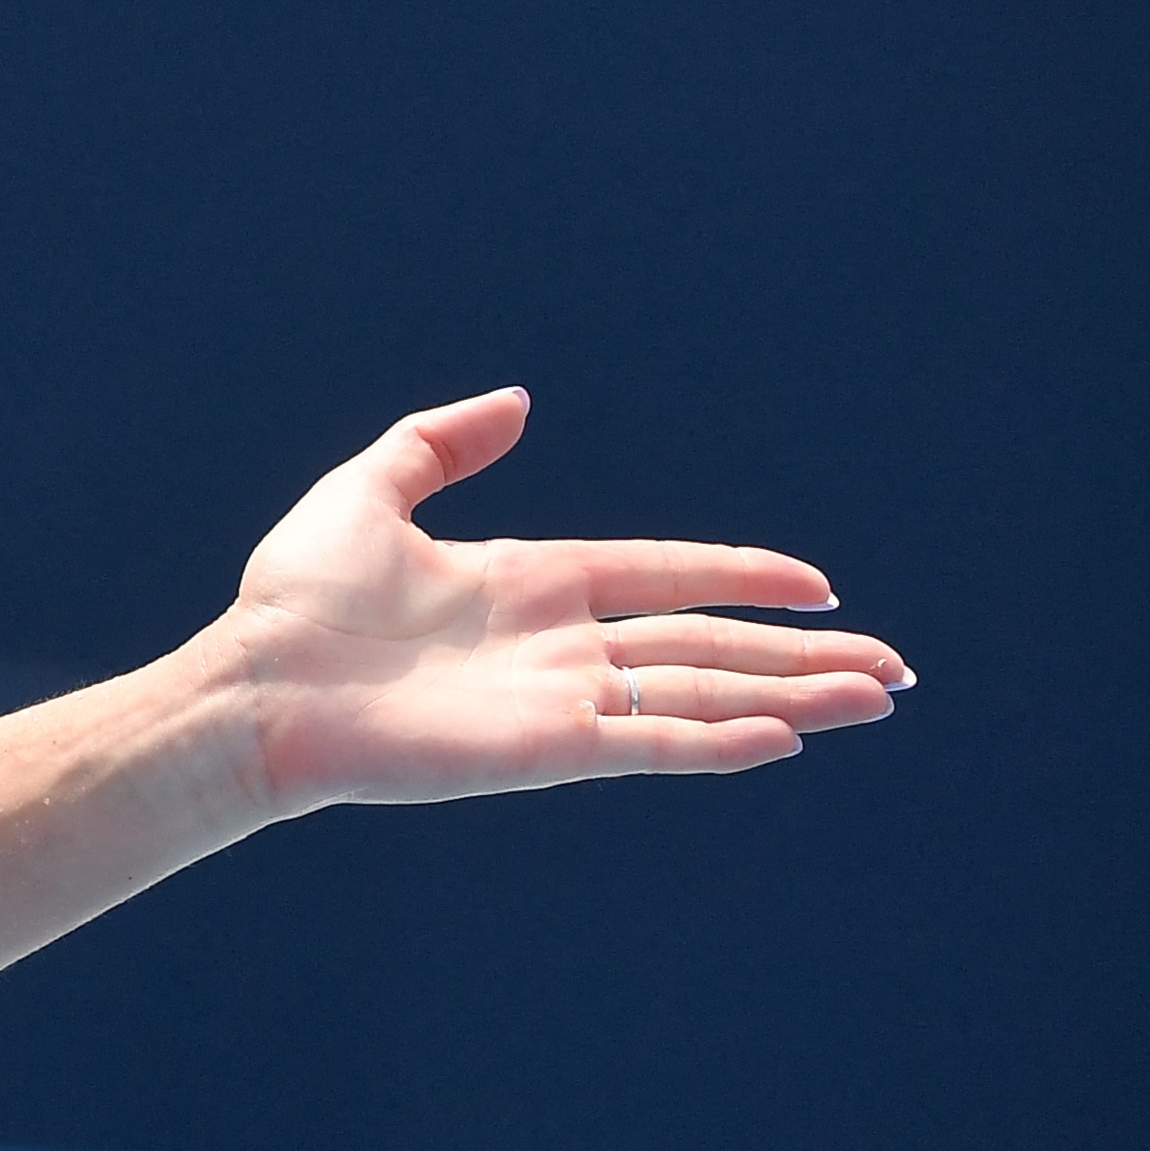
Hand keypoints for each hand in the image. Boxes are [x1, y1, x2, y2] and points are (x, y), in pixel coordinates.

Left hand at [204, 387, 908, 814]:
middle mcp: (561, 647)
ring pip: (701, 694)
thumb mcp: (370, 492)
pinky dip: (716, 740)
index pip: (666, 576)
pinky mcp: (543, 751)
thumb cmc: (294, 600)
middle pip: (708, 644)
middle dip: (801, 655)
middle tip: (895, 667)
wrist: (254, 685)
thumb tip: (518, 399)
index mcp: (532, 583)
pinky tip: (783, 737)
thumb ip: (442, 442)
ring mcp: (560, 703)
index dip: (743, 576)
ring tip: (876, 699)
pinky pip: (648, 743)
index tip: (820, 584)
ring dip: (792, 698)